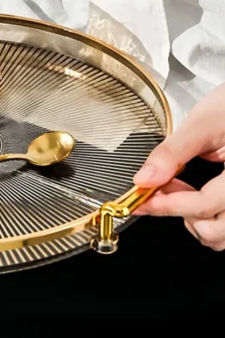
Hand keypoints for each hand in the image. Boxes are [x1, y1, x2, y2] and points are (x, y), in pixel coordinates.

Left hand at [134, 83, 224, 250]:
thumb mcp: (201, 125)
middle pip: (214, 229)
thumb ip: (172, 153)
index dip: (168, 204)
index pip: (205, 204)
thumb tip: (144, 179)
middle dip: (182, 213)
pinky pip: (222, 224)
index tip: (142, 200)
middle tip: (161, 188)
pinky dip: (203, 217)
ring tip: (177, 190)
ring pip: (219, 233)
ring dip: (193, 218)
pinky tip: (189, 194)